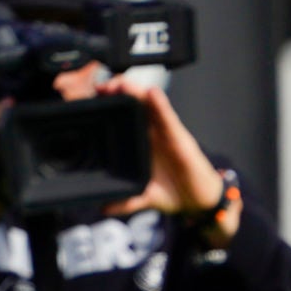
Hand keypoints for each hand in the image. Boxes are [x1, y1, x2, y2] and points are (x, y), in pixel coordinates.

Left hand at [92, 72, 240, 244]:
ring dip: (135, 91)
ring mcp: (166, 132)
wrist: (199, 201)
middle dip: (117, 92)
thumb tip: (102, 207)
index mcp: (141, 141)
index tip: (91, 99)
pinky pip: (169, 117)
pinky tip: (152, 93)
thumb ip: (126, 201)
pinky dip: (160, 105)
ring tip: (121, 83)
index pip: (123, 116)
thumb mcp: (145, 198)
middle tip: (101, 88)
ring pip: (149, 105)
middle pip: (133, 104)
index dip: (109, 105)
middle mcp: (152, 132)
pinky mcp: (181, 137)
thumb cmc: (175, 191)